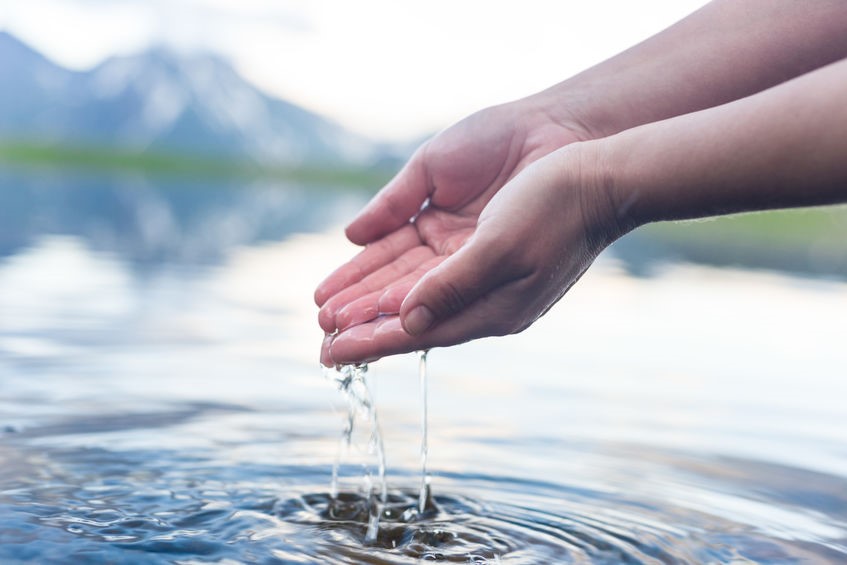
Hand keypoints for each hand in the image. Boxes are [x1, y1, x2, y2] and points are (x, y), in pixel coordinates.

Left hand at [317, 142, 623, 364]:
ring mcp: (477, 264)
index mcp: (492, 308)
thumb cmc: (556, 208)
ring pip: (410, 287)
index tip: (332, 355)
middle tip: (321, 343)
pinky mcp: (475, 238)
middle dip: (363, 326)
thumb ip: (452, 287)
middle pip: (409, 314)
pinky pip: (421, 258)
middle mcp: (480, 292)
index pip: (419, 331)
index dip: (373, 342)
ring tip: (330, 312)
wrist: (599, 171)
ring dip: (369, 298)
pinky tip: (367, 274)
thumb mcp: (501, 248)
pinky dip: (390, 267)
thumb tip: (408, 321)